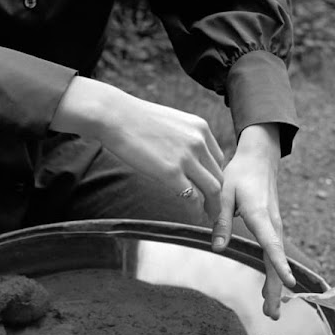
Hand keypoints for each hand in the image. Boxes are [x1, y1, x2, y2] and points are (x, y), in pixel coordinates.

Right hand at [50, 77, 224, 221]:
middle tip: (213, 210)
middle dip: (218, 196)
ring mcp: (186, 157)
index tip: (209, 189)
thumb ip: (182, 138)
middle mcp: (199, 142)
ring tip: (209, 217)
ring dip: (213, 206)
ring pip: (212, 189)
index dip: (215, 177)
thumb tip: (180, 154)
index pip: (218, 159)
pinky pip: (192, 197)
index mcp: (200, 128)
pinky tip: (193, 215)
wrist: (115, 116)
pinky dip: (196, 209)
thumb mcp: (170, 122)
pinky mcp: (171, 172)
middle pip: (219, 175)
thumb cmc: (135, 119)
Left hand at [211, 124, 295, 319]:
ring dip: (274, 285)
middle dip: (276, 289)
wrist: (259, 157)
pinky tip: (268, 288)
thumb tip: (217, 249)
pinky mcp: (272, 227)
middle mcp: (272, 225)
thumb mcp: (224, 194)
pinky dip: (272, 273)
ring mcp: (274, 227)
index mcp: (260, 216)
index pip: (271, 246)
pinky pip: (273, 254)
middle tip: (272, 314)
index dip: (279, 266)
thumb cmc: (240, 173)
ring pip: (276, 261)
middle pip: (276, 262)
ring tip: (270, 310)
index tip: (290, 285)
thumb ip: (221, 221)